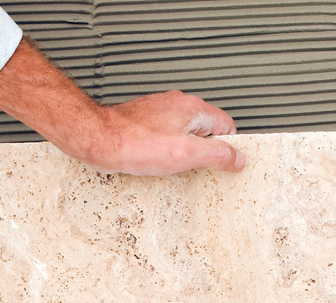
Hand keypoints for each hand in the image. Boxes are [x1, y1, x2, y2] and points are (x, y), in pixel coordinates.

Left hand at [80, 90, 244, 175]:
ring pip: (185, 134)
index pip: (227, 125)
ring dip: (182, 151)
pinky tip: (156, 161)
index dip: (226, 147)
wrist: (98, 139)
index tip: (221, 162)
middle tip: (192, 166)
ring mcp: (160, 111)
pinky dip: (165, 150)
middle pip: (206, 130)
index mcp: (193, 108)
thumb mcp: (186, 155)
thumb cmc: (134, 144)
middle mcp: (177, 105)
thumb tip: (237, 159)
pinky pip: (167, 136)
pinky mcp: (146, 121)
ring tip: (170, 164)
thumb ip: (217, 155)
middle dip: (203, 151)